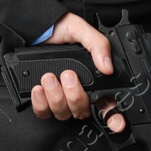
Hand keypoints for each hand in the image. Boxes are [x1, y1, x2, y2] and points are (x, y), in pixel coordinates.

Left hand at [32, 13, 126, 132]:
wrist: (33, 28)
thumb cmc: (59, 29)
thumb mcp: (81, 30)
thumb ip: (97, 45)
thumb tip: (107, 67)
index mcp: (93, 78)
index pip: (107, 104)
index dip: (114, 117)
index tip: (116, 123)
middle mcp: (78, 92)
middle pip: (83, 111)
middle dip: (74, 95)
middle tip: (67, 75)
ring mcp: (60, 98)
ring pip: (63, 113)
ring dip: (56, 96)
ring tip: (49, 77)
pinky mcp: (43, 100)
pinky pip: (44, 112)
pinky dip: (41, 103)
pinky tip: (38, 89)